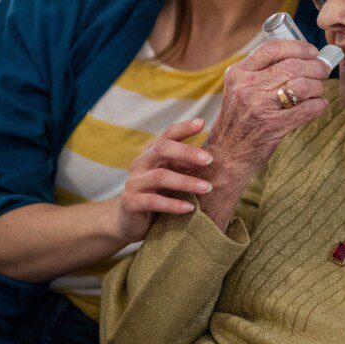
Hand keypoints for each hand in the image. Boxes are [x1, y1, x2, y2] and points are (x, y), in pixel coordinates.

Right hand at [116, 118, 214, 242]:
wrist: (129, 221)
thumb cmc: (158, 193)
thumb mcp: (171, 175)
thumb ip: (185, 164)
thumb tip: (215, 157)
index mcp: (152, 152)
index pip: (168, 135)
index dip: (184, 128)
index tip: (202, 123)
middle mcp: (141, 163)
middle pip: (162, 149)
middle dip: (187, 152)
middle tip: (209, 159)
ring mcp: (134, 182)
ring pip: (160, 176)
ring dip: (186, 182)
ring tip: (207, 188)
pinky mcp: (131, 202)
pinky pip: (153, 201)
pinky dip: (173, 204)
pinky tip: (189, 208)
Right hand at [199, 39, 330, 226]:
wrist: (228, 153)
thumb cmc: (239, 118)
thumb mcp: (239, 88)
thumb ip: (259, 71)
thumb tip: (298, 56)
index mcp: (239, 73)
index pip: (272, 49)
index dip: (297, 47)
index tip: (311, 51)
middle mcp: (247, 87)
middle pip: (292, 66)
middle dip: (315, 66)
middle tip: (323, 70)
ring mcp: (260, 107)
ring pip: (302, 86)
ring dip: (317, 87)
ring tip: (318, 90)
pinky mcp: (273, 126)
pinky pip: (306, 110)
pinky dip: (318, 105)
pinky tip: (318, 105)